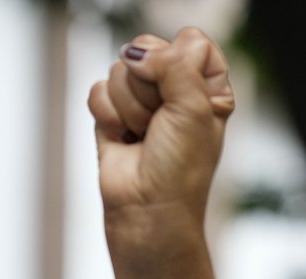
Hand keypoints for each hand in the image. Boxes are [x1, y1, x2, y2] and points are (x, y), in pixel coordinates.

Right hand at [87, 27, 234, 220]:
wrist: (148, 209)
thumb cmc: (181, 167)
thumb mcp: (193, 109)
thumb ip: (173, 65)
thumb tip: (135, 53)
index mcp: (208, 86)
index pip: (191, 41)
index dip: (181, 63)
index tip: (185, 100)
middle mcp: (176, 89)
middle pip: (148, 48)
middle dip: (150, 87)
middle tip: (161, 122)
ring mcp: (142, 100)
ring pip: (119, 69)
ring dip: (131, 108)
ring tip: (144, 137)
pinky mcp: (112, 112)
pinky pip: (97, 88)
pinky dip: (108, 116)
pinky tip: (122, 139)